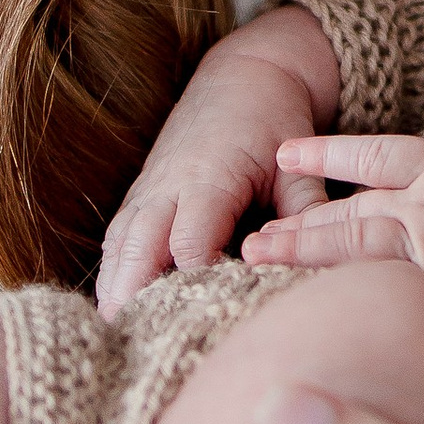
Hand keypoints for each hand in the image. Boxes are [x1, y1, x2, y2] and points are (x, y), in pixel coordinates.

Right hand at [96, 4, 342, 313]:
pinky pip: (117, 239)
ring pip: (118, 247)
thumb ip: (305, 211)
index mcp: (208, 180)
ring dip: (115, 290)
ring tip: (115, 341)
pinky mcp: (143, 196)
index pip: (189, 244)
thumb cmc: (276, 121)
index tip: (203, 321)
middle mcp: (168, 188)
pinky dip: (113, 272)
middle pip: (137, 251)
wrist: (244, 75)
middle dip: (134, 298)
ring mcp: (149, 191)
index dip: (192, 284)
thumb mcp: (298, 164)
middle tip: (137, 349)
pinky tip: (115, 308)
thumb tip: (311, 263)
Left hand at [243, 54, 423, 353]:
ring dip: (301, 253)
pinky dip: (340, 295)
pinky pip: (376, 292)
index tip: (286, 152)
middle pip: (348, 210)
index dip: (329, 153)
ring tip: (257, 258)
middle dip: (298, 216)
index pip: (375, 157)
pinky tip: (309, 305)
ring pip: (349, 248)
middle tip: (253, 228)